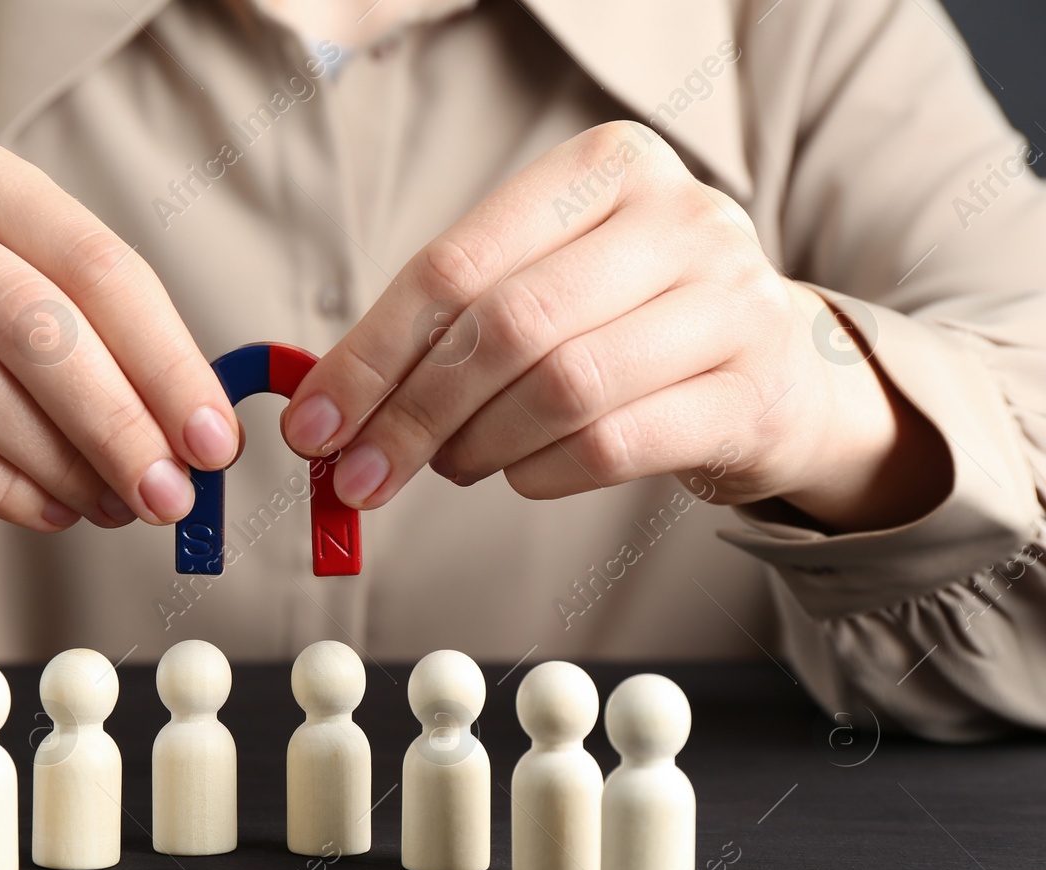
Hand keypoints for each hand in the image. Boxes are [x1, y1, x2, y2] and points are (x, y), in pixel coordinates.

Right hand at [0, 138, 238, 544]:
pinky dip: (0, 487)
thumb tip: (202, 437)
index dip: (166, 360)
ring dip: (63, 464)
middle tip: (169, 495)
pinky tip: (50, 513)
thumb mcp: (16, 306)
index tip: (215, 441)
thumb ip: (105, 349)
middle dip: (118, 422)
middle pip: (34, 322)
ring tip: (115, 509)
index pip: (96, 264)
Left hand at [280, 121, 947, 531]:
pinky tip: (524, 474)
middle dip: (413, 416)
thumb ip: (442, 329)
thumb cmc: (628, 324)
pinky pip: (613, 445)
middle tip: (363, 476)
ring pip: (561, 387)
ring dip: (478, 447)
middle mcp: (679, 217)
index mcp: (606, 168)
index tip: (313, 427)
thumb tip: (325, 409)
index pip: (454, 265)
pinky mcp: (752, 390)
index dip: (369, 356)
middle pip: (505, 327)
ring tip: (456, 464)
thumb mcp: (542, 288)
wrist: (780, 369)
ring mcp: (730, 301)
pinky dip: (543, 473)